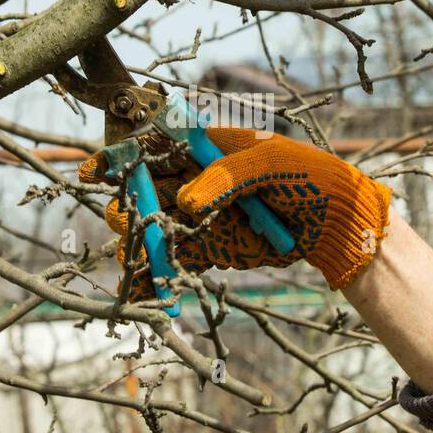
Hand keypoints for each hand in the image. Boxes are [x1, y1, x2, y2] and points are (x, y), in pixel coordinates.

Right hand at [80, 127, 391, 300]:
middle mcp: (198, 180)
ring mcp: (203, 216)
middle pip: (146, 190)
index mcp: (206, 147)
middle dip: (128, 204)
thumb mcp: (270, 164)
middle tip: (126, 218)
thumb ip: (226, 177)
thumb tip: (186, 202)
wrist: (339, 223)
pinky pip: (179, 259)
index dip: (120, 158)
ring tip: (132, 257)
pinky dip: (160, 272)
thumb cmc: (309, 176)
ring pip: (157, 227)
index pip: (154, 147)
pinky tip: (143, 285)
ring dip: (139, 242)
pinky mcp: (213, 248)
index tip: (93, 172)